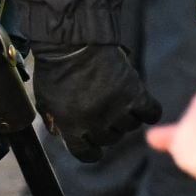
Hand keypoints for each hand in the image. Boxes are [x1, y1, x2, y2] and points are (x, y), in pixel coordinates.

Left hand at [31, 40, 162, 161]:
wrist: (71, 42)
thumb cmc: (55, 69)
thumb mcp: (44, 98)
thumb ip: (53, 120)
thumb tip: (60, 134)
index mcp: (72, 127)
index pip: (86, 154)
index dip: (90, 148)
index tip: (91, 140)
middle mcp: (96, 123)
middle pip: (110, 139)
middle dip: (106, 127)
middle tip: (102, 109)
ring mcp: (117, 109)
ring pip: (130, 127)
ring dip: (125, 116)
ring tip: (116, 99)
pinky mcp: (135, 93)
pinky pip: (151, 113)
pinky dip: (148, 111)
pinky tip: (139, 103)